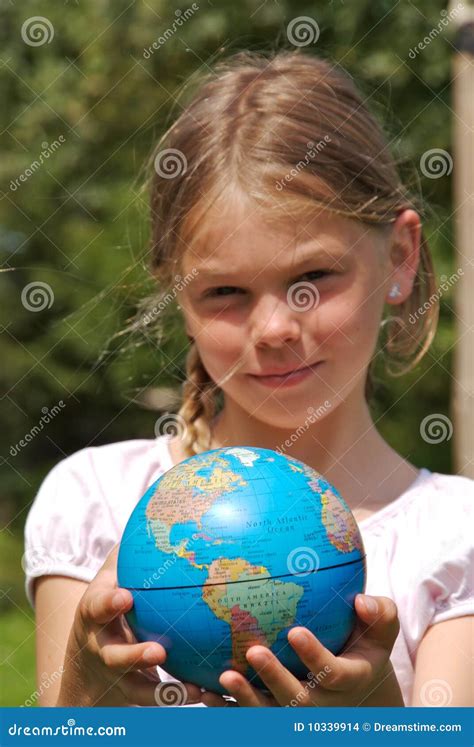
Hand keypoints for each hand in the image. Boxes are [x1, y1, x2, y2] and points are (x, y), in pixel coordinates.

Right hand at [57, 543, 201, 706]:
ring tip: (193, 689)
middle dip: (133, 655)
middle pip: (114, 657)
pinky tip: (210, 694)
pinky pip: (158, 702)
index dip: (109, 604)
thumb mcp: (111, 576)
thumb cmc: (108, 604)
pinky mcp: (133, 696)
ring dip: (162, 691)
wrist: (85, 664)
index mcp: (96, 614)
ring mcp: (117, 677)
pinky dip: (181, 699)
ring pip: (136, 689)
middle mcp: (102, 648)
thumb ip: (130, 549)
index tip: (125, 597)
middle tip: (159, 650)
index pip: (97, 607)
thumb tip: (161, 502)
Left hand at [201, 594, 403, 706]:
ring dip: (246, 699)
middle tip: (254, 650)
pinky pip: (249, 718)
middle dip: (275, 678)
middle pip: (298, 699)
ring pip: (270, 714)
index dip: (315, 655)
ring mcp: (297, 714)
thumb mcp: (381, 632)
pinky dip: (227, 710)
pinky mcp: (275, 716)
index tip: (296, 631)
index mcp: (349, 679)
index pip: (333, 673)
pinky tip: (206, 694)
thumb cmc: (364, 645)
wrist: (358, 690)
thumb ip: (381, 614)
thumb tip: (362, 600)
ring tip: (224, 677)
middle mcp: (323, 703)